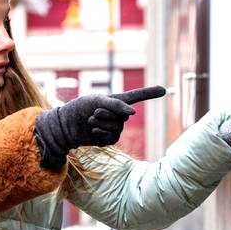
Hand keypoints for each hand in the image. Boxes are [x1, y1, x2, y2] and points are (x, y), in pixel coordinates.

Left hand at [34, 86, 166, 168]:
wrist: (65, 126)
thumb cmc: (79, 108)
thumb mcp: (97, 101)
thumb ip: (116, 104)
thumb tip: (134, 113)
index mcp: (116, 101)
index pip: (138, 96)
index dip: (151, 93)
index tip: (165, 90)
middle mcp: (118, 115)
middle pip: (123, 115)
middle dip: (107, 113)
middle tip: (93, 112)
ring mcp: (115, 128)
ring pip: (118, 127)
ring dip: (102, 123)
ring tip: (90, 121)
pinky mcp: (109, 140)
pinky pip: (112, 138)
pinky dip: (101, 134)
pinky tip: (93, 132)